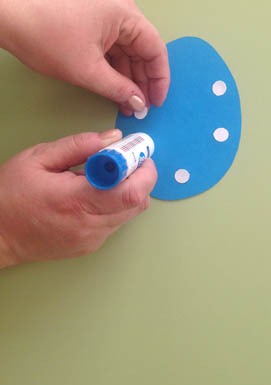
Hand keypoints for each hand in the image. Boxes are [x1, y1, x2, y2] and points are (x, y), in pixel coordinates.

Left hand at [0, 0, 169, 114]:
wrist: (9, 16)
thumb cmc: (47, 37)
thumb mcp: (87, 70)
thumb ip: (119, 89)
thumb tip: (139, 103)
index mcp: (125, 13)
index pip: (155, 49)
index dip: (159, 79)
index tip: (155, 102)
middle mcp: (121, 7)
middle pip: (142, 48)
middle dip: (141, 79)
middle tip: (140, 107)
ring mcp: (106, 10)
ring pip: (126, 48)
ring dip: (127, 75)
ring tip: (126, 102)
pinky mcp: (93, 16)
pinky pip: (112, 44)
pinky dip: (114, 65)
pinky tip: (114, 86)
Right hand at [0, 129, 156, 267]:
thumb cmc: (8, 196)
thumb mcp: (38, 158)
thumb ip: (79, 145)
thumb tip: (112, 138)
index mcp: (76, 201)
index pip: (130, 191)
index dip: (142, 170)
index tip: (137, 152)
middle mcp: (89, 225)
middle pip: (138, 202)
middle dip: (141, 177)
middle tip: (128, 158)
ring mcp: (92, 239)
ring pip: (131, 213)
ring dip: (129, 190)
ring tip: (106, 175)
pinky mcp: (91, 245)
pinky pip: (116, 221)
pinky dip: (116, 204)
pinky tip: (95, 193)